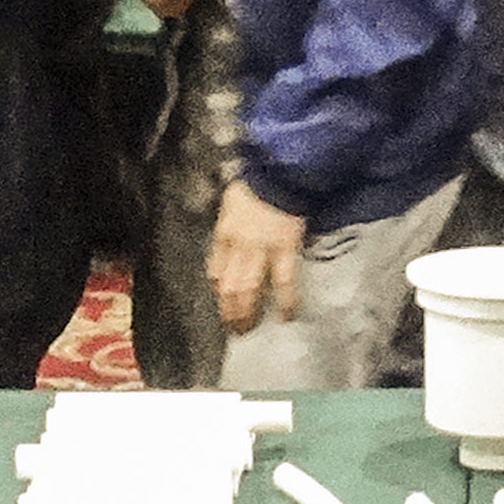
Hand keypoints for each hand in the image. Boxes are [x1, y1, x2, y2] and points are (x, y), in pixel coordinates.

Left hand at [208, 178, 307, 335]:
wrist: (277, 175)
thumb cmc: (256, 184)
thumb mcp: (231, 203)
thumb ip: (229, 225)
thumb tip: (229, 244)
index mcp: (225, 234)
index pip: (216, 268)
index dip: (218, 289)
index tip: (222, 300)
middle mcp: (239, 246)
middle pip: (229, 286)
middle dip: (229, 310)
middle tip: (233, 328)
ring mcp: (261, 250)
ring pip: (249, 289)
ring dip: (247, 312)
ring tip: (249, 328)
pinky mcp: (284, 250)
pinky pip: (283, 281)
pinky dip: (285, 300)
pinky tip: (287, 316)